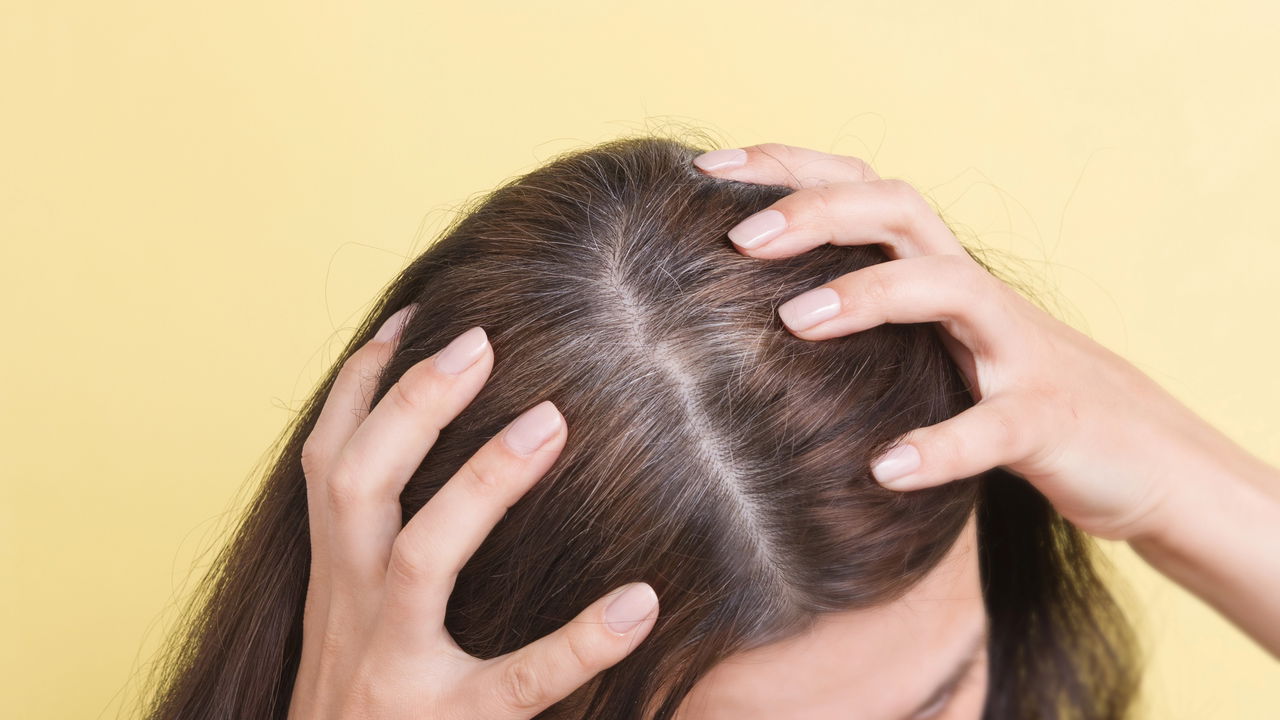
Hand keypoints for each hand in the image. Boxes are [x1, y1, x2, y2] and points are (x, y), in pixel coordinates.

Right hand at [287, 307, 659, 719]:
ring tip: (549, 423)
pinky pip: (517, 680)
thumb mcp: (346, 618)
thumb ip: (376, 547)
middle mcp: (352, 609)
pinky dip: (577, 638)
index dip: (362, 385)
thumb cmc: (355, 702)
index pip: (329, 461)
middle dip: (412, 405)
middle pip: (357, 484)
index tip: (415, 317)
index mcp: (334, 575)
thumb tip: (431, 463)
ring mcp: (396, 668)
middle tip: (484, 342)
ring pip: (420, 559)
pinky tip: (640, 601)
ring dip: (478, 486)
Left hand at [692, 143, 1272, 543]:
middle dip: (818, 212)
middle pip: (901, 211)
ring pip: (951, 289)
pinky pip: (997, 426)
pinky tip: (883, 469)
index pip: (861, 189)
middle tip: (737, 236)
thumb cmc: (1009, 394)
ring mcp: (1017, 352)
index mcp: (937, 270)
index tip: (706, 169)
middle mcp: (975, 295)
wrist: (1143, 455)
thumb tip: (746, 315)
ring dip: (870, 297)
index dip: (789, 168)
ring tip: (794, 321)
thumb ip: (868, 318)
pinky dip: (942, 444)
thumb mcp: (933, 346)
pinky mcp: (1050, 422)